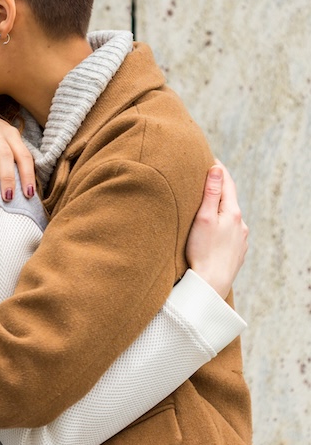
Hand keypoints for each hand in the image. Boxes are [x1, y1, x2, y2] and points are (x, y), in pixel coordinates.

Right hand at [186, 162, 248, 299]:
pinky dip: (222, 226)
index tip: (208, 158)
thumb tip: (217, 169)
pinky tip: (212, 232)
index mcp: (233, 212)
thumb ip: (211, 193)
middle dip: (218, 189)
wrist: (211, 285)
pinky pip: (230, 232)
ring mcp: (241, 239)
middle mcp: (241, 224)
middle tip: (203, 179)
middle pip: (229, 200)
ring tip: (205, 208)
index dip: (218, 169)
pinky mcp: (238, 252)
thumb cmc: (202, 251)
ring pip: (230, 217)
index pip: (227, 182)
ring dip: (220, 210)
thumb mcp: (203, 218)